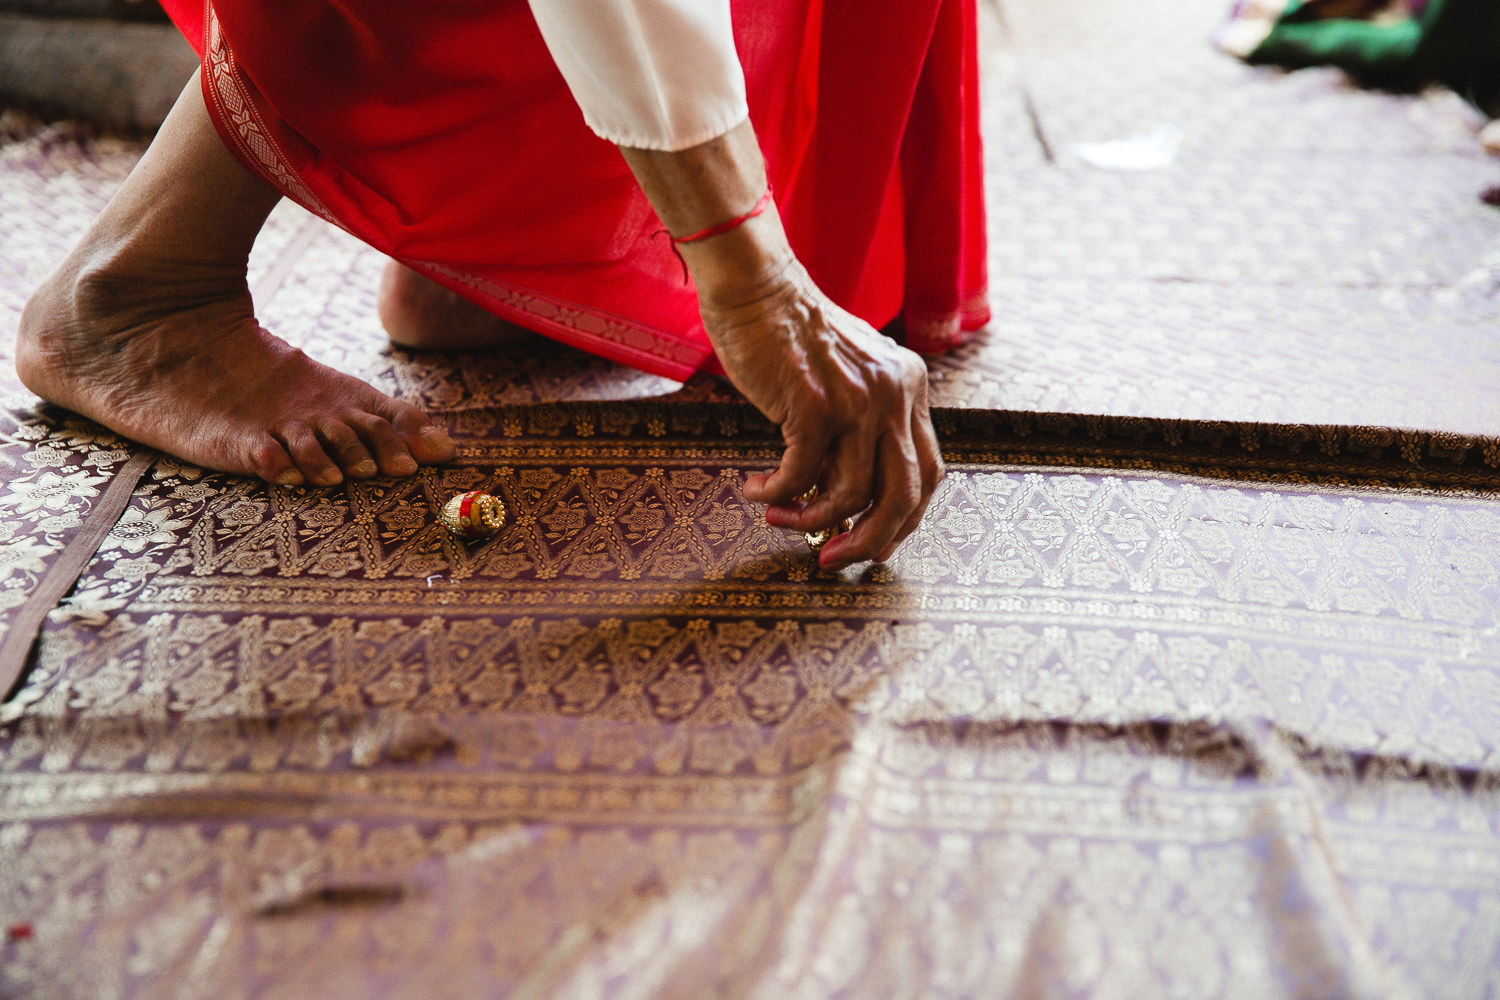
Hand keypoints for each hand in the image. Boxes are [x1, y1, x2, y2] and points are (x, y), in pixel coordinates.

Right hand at [701, 259, 943, 570]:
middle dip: (871, 540)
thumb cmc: (791, 334)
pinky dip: (776, 493)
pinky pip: (801, 475)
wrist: (756, 287)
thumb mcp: (848, 377)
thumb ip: (859, 426)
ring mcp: (858, 400)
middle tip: (832, 559)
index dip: (903, 520)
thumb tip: (844, 499)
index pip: (927, 473)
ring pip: (853, 495)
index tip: (869, 542)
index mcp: (909, 387)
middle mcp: (894, 394)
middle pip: (904, 496)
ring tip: (779, 517)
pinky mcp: (815, 404)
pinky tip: (754, 490)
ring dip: (813, 521)